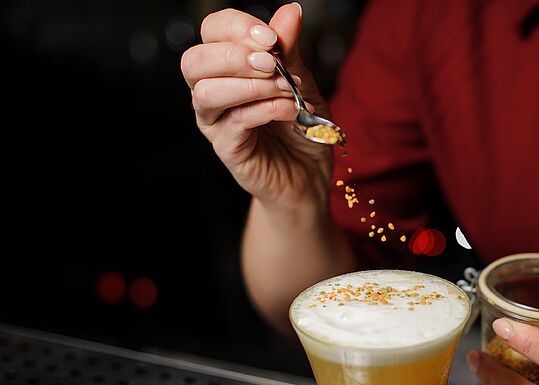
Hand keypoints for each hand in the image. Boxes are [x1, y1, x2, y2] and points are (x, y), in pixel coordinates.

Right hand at [180, 4, 332, 212]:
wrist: (309, 177)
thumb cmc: (302, 129)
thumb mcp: (302, 84)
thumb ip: (289, 52)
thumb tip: (290, 11)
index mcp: (227, 67)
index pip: (213, 31)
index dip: (237, 27)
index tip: (272, 38)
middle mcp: (212, 92)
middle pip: (194, 60)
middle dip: (234, 55)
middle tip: (271, 62)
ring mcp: (216, 122)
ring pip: (205, 92)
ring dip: (249, 84)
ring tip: (285, 88)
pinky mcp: (227, 149)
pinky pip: (234, 122)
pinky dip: (264, 110)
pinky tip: (289, 109)